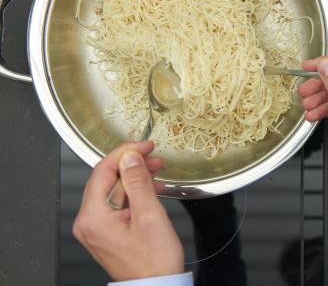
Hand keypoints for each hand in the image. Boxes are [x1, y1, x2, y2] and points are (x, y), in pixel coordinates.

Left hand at [73, 141, 183, 280]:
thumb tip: (130, 157)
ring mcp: (96, 229)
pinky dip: (134, 195)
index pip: (103, 170)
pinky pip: (117, 205)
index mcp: (93, 217)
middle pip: (106, 180)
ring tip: (156, 172)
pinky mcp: (106, 233)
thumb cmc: (154, 262)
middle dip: (132, 165)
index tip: (144, 146)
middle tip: (153, 158)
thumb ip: (137, 182)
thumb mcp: (150, 215)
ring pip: (113, 191)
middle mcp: (89, 223)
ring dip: (135, 179)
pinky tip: (150, 191)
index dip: (125, 153)